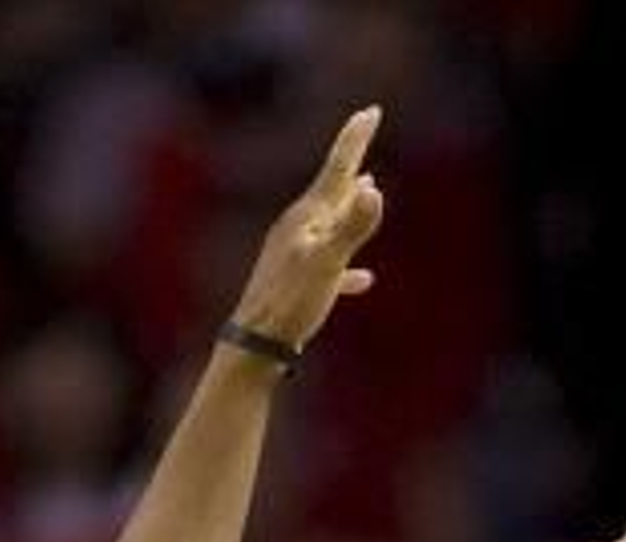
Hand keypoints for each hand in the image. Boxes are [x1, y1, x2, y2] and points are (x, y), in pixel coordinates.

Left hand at [229, 104, 384, 352]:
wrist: (253, 347)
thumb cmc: (290, 304)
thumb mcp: (326, 263)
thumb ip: (351, 227)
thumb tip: (372, 187)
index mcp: (307, 217)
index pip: (337, 169)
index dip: (356, 139)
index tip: (371, 110)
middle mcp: (298, 229)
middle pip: (331, 188)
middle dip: (351, 160)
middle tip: (362, 130)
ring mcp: (294, 256)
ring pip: (328, 221)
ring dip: (348, 203)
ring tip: (365, 186)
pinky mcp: (296, 286)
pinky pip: (328, 267)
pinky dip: (348, 267)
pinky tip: (363, 279)